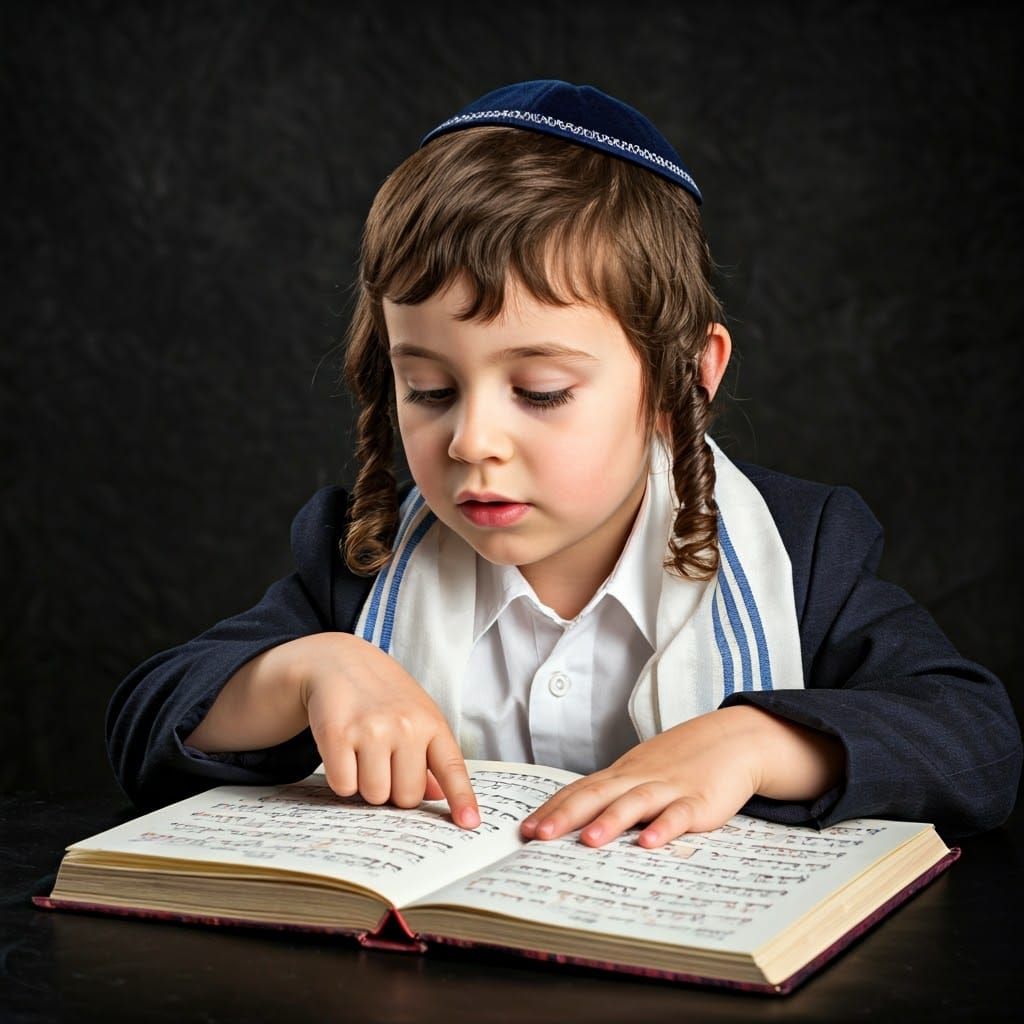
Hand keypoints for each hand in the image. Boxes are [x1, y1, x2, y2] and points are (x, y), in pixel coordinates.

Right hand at [296, 633, 479, 828]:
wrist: (338, 661)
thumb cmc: (382, 695)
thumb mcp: (415, 715)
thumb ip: (429, 756)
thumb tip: (438, 797)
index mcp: (431, 722)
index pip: (452, 768)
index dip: (461, 799)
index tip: (469, 823)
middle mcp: (406, 725)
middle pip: (407, 797)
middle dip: (394, 790)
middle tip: (384, 762)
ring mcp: (372, 729)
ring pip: (375, 796)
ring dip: (366, 785)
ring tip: (362, 753)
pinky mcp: (338, 734)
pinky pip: (344, 787)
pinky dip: (341, 779)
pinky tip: (343, 752)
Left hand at [519, 706, 841, 847]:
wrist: (732, 740)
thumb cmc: (679, 763)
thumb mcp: (641, 775)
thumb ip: (613, 797)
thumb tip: (575, 821)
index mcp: (621, 775)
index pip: (579, 791)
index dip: (552, 809)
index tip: (523, 829)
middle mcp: (638, 779)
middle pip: (597, 796)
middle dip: (565, 816)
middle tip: (537, 836)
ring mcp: (668, 789)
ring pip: (634, 803)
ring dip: (610, 821)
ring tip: (588, 841)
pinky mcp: (698, 802)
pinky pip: (679, 815)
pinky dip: (664, 828)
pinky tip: (649, 843)